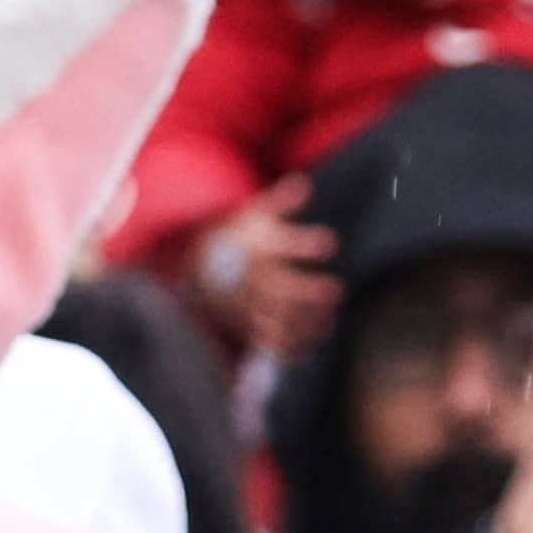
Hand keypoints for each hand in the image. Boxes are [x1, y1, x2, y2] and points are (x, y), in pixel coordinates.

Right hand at [187, 178, 336, 358]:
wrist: (197, 266)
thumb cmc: (235, 238)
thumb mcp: (253, 214)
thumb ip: (280, 201)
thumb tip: (303, 185)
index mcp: (257, 250)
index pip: (283, 245)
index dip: (307, 244)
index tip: (330, 244)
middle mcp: (252, 280)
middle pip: (281, 289)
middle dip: (309, 292)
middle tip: (335, 291)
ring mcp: (247, 306)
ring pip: (276, 319)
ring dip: (303, 324)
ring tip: (328, 322)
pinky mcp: (245, 325)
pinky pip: (266, 342)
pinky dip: (287, 348)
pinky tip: (309, 346)